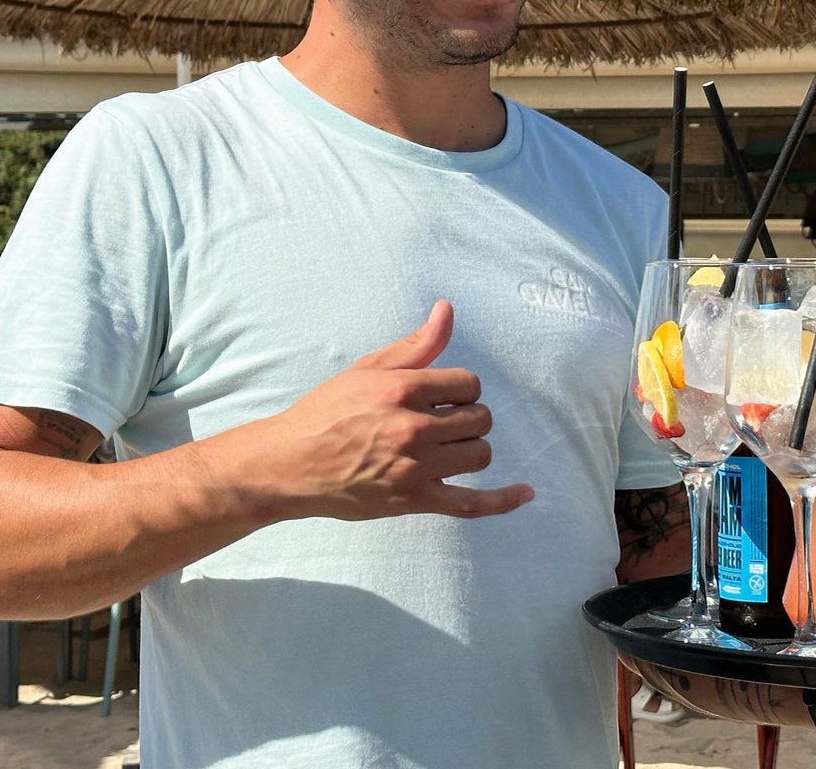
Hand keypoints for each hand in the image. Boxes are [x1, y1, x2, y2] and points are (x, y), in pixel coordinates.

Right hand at [226, 301, 533, 523]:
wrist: (289, 464)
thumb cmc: (326, 412)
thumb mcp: (368, 369)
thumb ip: (416, 345)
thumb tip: (448, 311)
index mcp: (402, 390)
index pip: (469, 384)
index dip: (461, 389)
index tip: (441, 396)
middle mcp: (413, 428)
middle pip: (480, 418)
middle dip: (467, 416)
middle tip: (441, 421)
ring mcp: (415, 468)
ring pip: (479, 454)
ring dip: (471, 448)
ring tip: (446, 446)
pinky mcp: (413, 500)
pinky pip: (471, 504)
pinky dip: (502, 500)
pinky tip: (526, 492)